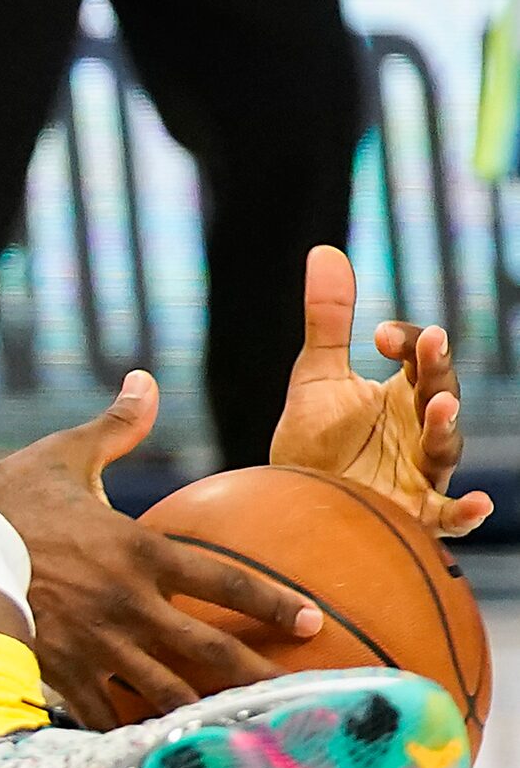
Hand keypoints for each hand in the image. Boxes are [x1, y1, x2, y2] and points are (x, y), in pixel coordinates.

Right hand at [0, 371, 321, 722]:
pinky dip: (132, 735)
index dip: (275, 603)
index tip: (313, 622)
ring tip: (241, 738)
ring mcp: (93, 642)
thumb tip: (145, 381)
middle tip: (301, 700)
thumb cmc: (6, 495)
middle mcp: (126, 602)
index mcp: (138, 549)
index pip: (226, 580)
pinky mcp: (57, 669)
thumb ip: (116, 427)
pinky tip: (156, 752)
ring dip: (208, 716)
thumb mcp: (65, 456)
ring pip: (166, 692)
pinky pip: (105, 713)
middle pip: (210, 650)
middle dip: (260, 676)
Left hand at [272, 245, 493, 535]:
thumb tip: (325, 250)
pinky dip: (464, 511)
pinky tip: (477, 502)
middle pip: (442, 394)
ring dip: (443, 426)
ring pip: (444, 447)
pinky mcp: (410, 512)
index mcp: (403, 394)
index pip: (423, 357)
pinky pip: (447, 516)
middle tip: (431, 344)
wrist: (290, 501)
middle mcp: (418, 430)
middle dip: (437, 370)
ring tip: (439, 404)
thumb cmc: (312, 440)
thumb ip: (328, 320)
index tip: (378, 334)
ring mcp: (419, 471)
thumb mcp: (317, 375)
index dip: (411, 341)